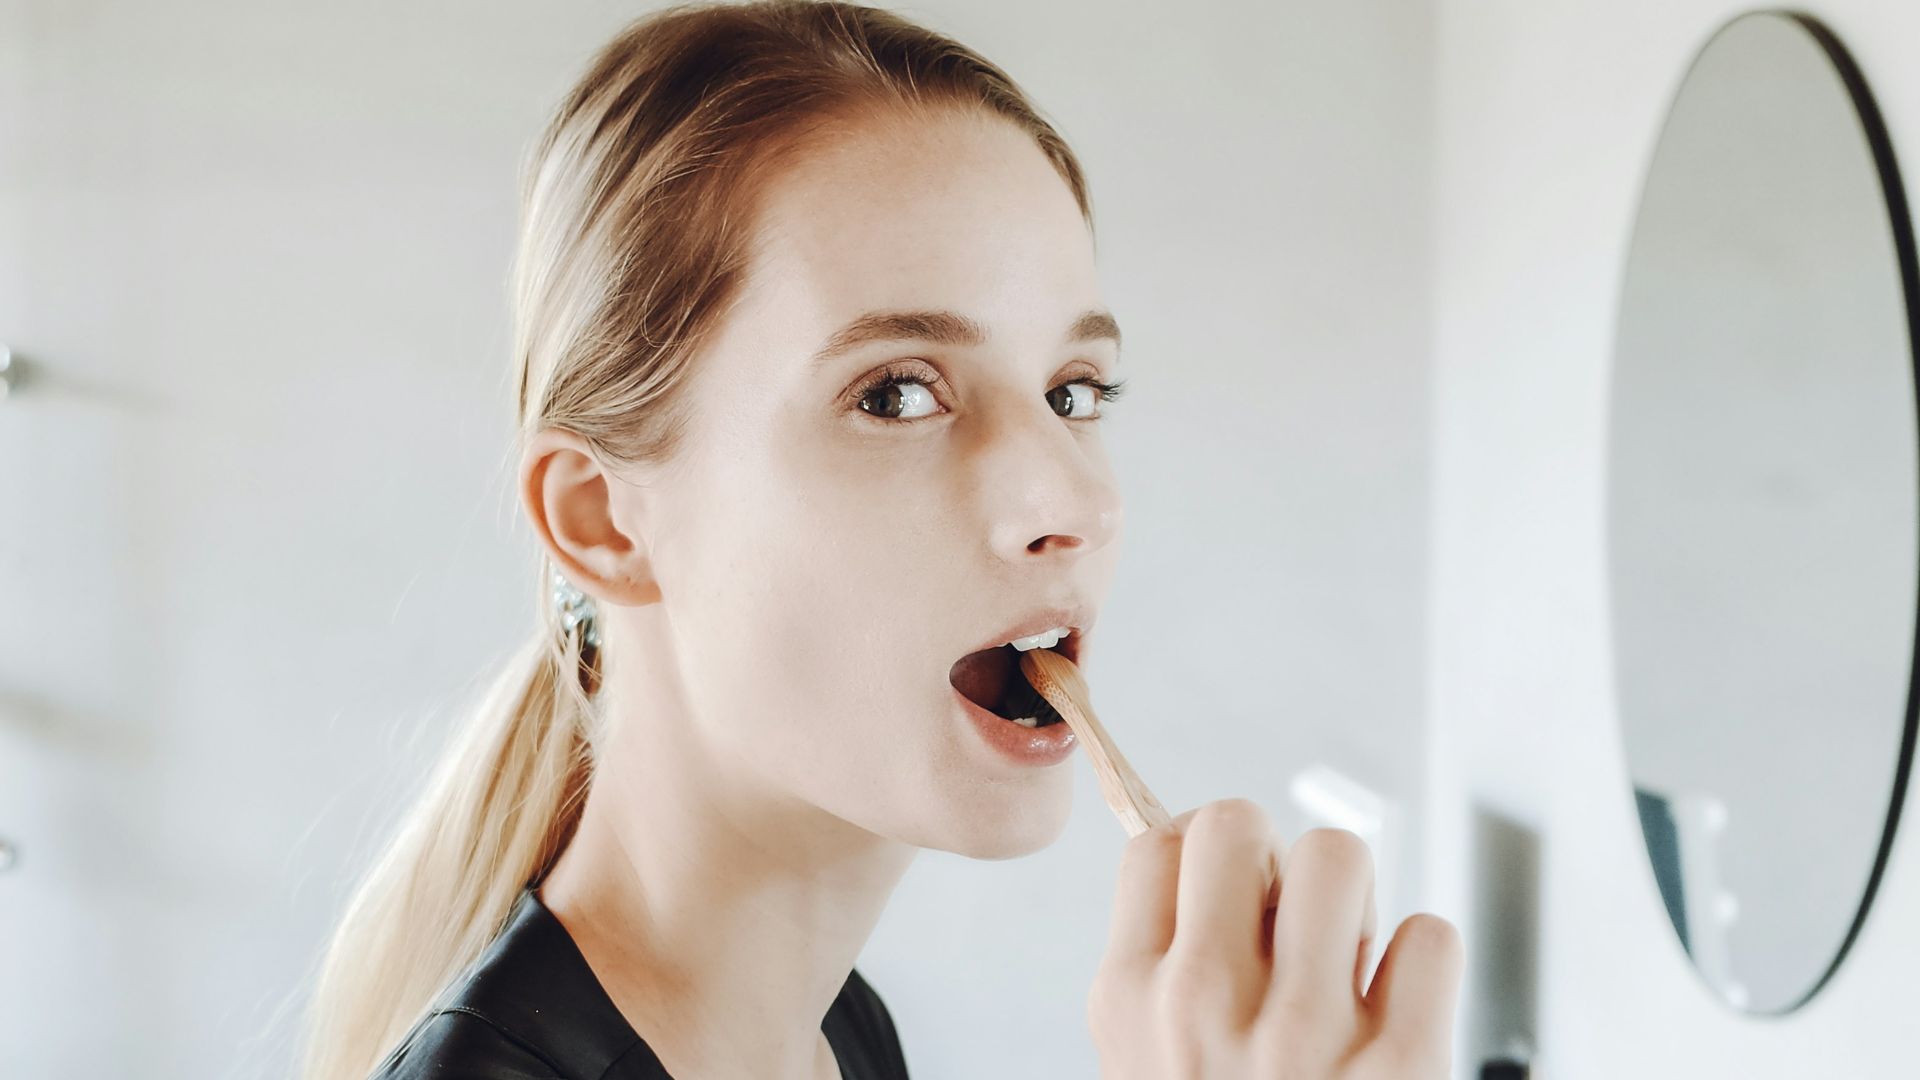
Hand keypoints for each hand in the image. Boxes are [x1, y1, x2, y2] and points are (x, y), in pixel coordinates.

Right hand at [1088, 799, 1463, 1078]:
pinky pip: (1430, 936)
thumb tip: (1220, 854)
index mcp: (1131, 1000)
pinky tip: (1396, 1018)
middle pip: (1239, 823)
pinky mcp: (1401, 1065)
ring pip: (1340, 854)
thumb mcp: (1149, 1063)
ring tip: (1346, 972)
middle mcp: (1203, 1005)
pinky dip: (1423, 969)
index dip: (1208, 856)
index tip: (1234, 898)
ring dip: (1356, 904)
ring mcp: (1302, 1033)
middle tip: (1292, 931)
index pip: (1159, 843)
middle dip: (1276, 863)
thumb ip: (1166, 968)